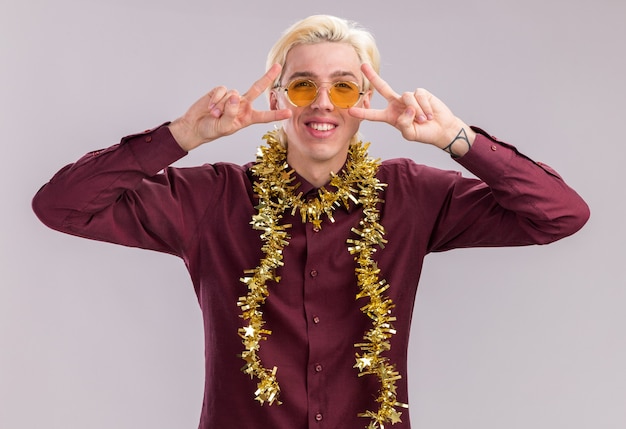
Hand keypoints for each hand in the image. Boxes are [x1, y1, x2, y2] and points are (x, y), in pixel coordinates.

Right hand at [169, 64, 291, 150]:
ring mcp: (232, 98)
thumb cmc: (211, 130)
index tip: (288, 113)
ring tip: (214, 114)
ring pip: (233, 94)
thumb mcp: (224, 127)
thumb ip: (231, 113)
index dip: (276, 114)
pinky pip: (222, 90)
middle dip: (267, 77)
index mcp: (247, 118)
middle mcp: (242, 105)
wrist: (194, 126)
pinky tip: (210, 107)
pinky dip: (215, 99)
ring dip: (222, 106)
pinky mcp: (220, 92)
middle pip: (257, 88)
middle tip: (278, 66)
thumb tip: (235, 96)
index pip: (264, 116)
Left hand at [349, 63, 474, 150]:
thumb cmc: (424, 133)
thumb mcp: (410, 134)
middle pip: (383, 88)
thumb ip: (404, 125)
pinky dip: (425, 107)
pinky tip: (429, 114)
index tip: (350, 111)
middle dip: (373, 76)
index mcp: (390, 117)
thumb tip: (408, 109)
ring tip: (424, 120)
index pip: (374, 114)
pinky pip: (418, 96)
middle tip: (363, 65)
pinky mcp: (420, 93)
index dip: (362, 113)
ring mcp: (408, 98)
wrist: (441, 129)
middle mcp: (397, 104)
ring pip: (407, 98)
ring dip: (416, 111)